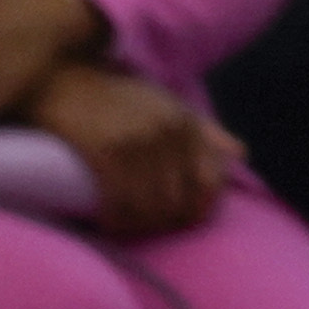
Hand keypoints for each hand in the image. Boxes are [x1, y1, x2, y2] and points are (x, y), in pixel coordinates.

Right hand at [25, 61, 243, 239]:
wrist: (65, 81)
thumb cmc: (118, 97)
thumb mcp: (168, 105)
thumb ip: (206, 131)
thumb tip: (242, 154)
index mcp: (187, 123)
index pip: (211, 180)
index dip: (200, 208)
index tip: (183, 220)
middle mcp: (168, 132)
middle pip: (180, 199)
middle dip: (166, 221)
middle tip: (149, 228)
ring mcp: (138, 142)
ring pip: (150, 207)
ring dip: (138, 226)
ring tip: (128, 226)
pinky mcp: (106, 152)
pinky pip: (119, 203)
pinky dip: (115, 220)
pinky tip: (108, 221)